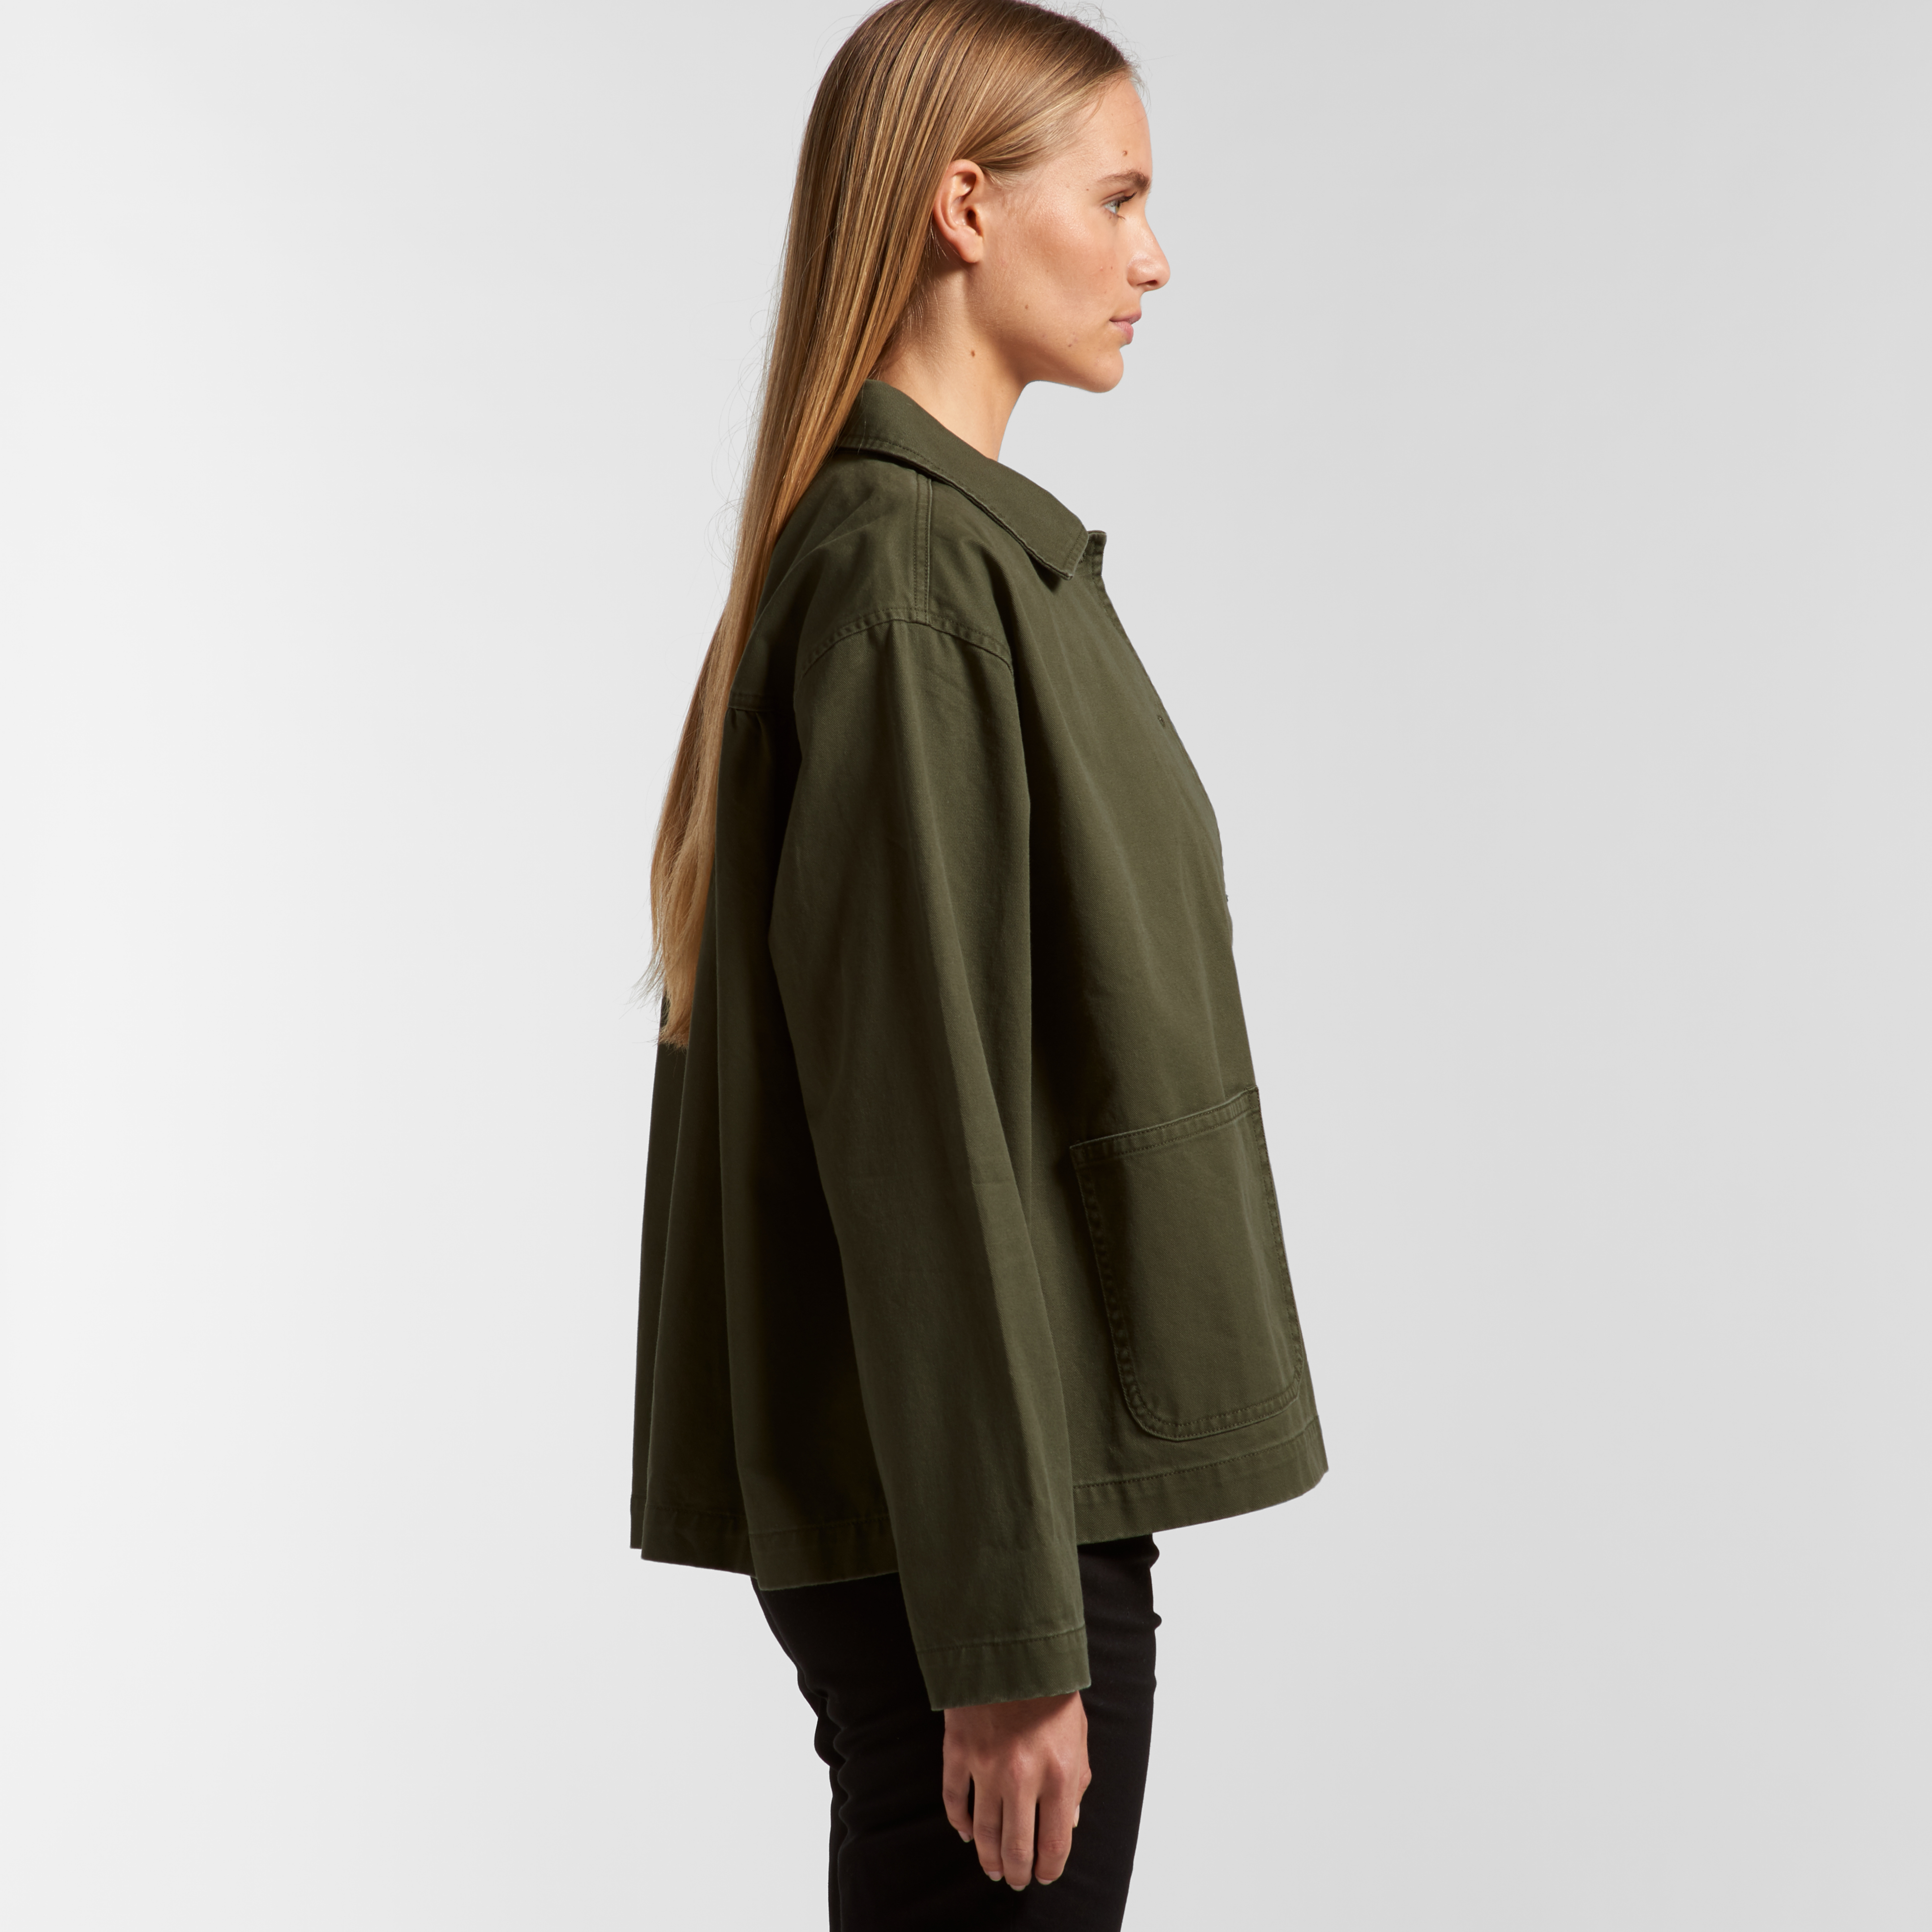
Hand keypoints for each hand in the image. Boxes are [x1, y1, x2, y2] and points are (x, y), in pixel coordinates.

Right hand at [941, 1691, 1090, 1888]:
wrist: (1013, 1648)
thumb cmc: (1051, 1692)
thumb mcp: (1079, 1738)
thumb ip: (1076, 1784)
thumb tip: (1069, 1824)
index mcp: (1059, 1774)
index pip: (1053, 1843)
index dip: (1049, 1868)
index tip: (1045, 1874)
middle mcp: (1022, 1777)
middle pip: (1016, 1846)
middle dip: (1017, 1871)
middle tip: (1016, 1879)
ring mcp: (985, 1765)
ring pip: (983, 1831)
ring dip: (988, 1856)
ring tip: (993, 1867)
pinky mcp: (958, 1750)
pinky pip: (953, 1799)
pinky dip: (959, 1821)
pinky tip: (966, 1832)